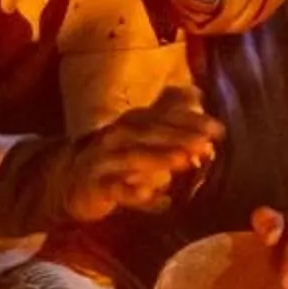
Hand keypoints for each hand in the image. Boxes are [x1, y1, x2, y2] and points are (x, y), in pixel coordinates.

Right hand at [56, 86, 222, 222]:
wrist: (68, 181)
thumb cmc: (113, 157)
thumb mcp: (139, 134)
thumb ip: (166, 114)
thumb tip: (197, 94)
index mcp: (132, 122)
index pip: (163, 116)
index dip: (191, 121)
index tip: (218, 129)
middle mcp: (118, 135)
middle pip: (151, 133)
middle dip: (179, 137)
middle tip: (205, 142)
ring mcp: (104, 160)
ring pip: (134, 158)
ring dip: (159, 159)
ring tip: (184, 161)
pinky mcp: (96, 186)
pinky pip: (116, 189)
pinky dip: (132, 192)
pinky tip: (150, 194)